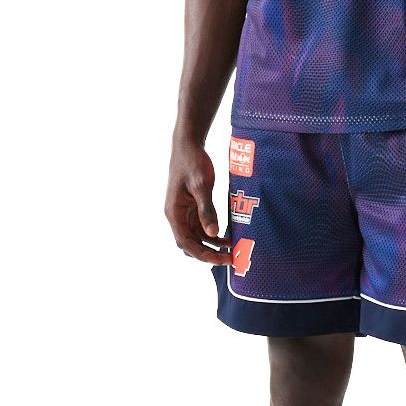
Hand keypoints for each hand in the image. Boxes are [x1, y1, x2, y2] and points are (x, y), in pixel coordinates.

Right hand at [165, 139, 232, 263]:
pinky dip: (213, 234)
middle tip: (230, 259)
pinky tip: (227, 237)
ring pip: (196, 238)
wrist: (188, 145)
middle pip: (190, 244)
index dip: (202, 254)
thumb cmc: (193, 162)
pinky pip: (201, 227)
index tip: (220, 260)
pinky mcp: (192, 208)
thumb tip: (213, 234)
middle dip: (208, 254)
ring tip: (232, 251)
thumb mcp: (202, 185)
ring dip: (212, 246)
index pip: (185, 242)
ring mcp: (184, 212)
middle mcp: (176, 216)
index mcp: (174, 213)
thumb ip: (207, 210)